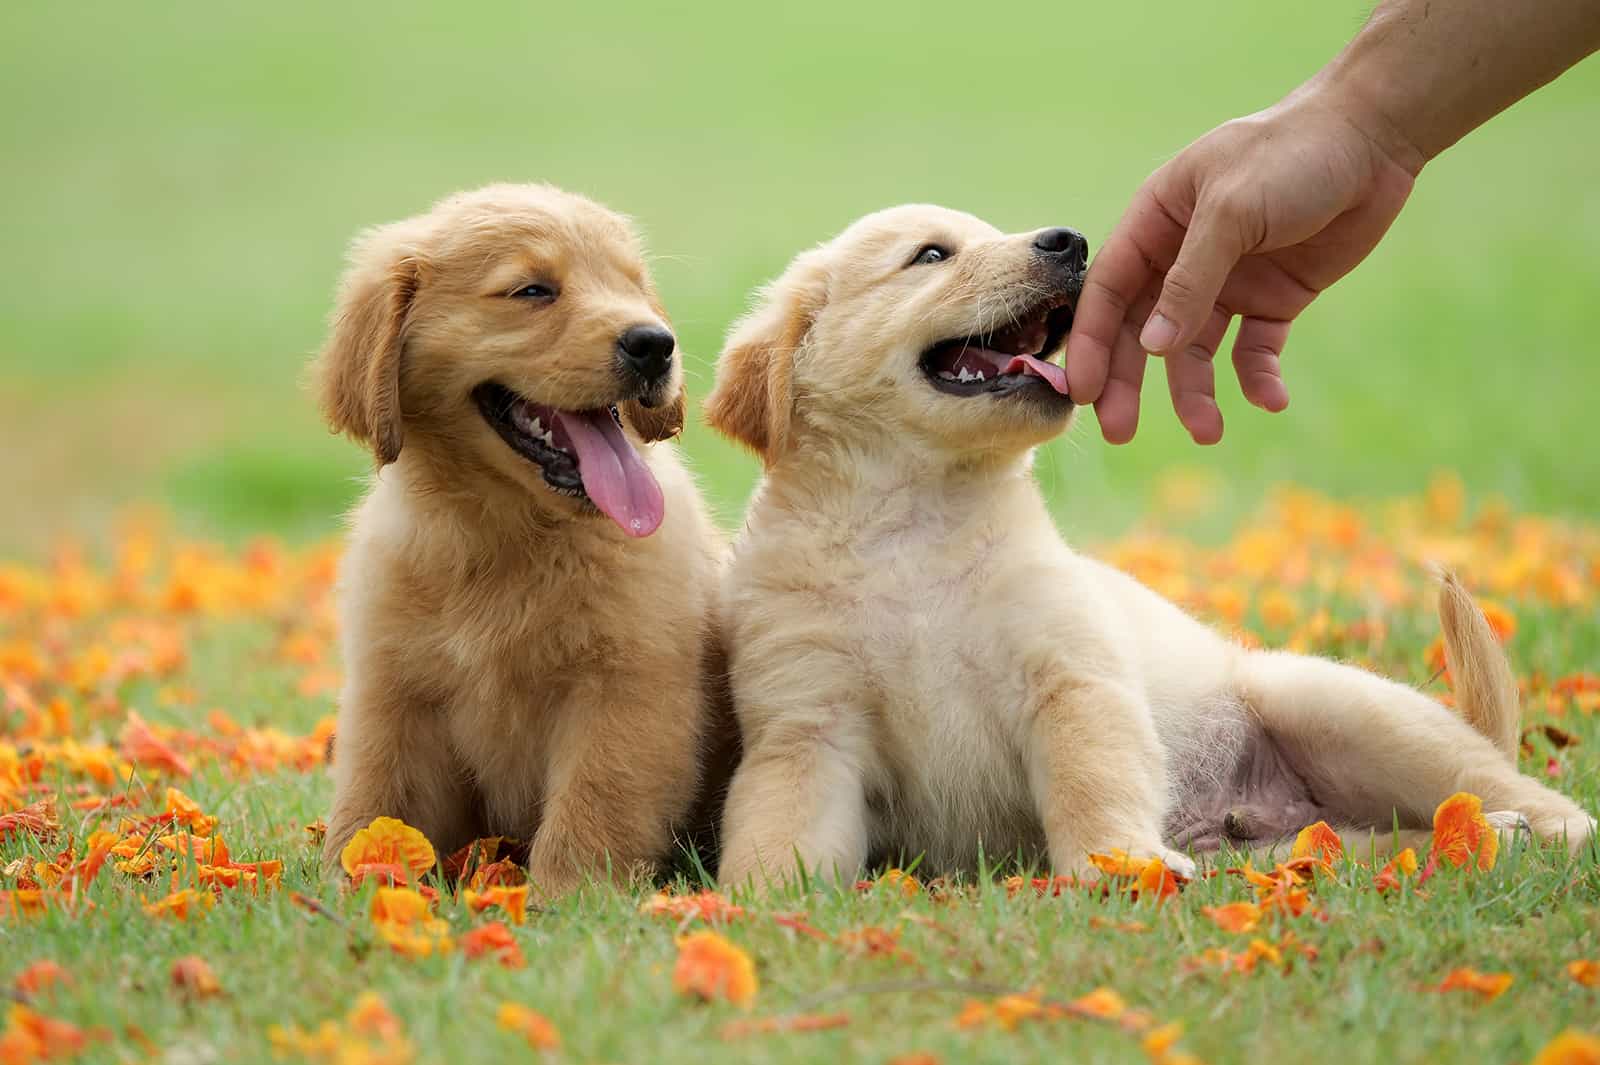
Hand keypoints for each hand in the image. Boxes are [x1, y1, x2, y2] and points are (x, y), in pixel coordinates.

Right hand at [1065, 92, 1419, 443]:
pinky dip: (1258, 378)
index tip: (1083, 393)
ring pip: (1195, 352)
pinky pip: (1254, 351)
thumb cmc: (1291, 154)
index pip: (1108, 293)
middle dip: (1130, 382)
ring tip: (1208, 431)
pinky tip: (1271, 400)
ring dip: (1195, 392)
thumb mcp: (1231, 212)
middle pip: (1142, 332)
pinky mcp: (1273, 300)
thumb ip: (1190, 281)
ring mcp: (1227, 282)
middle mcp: (1181, 258)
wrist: (1373, 138)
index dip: (1091, 343)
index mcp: (1155, 224)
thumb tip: (1152, 348)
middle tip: (1120, 432)